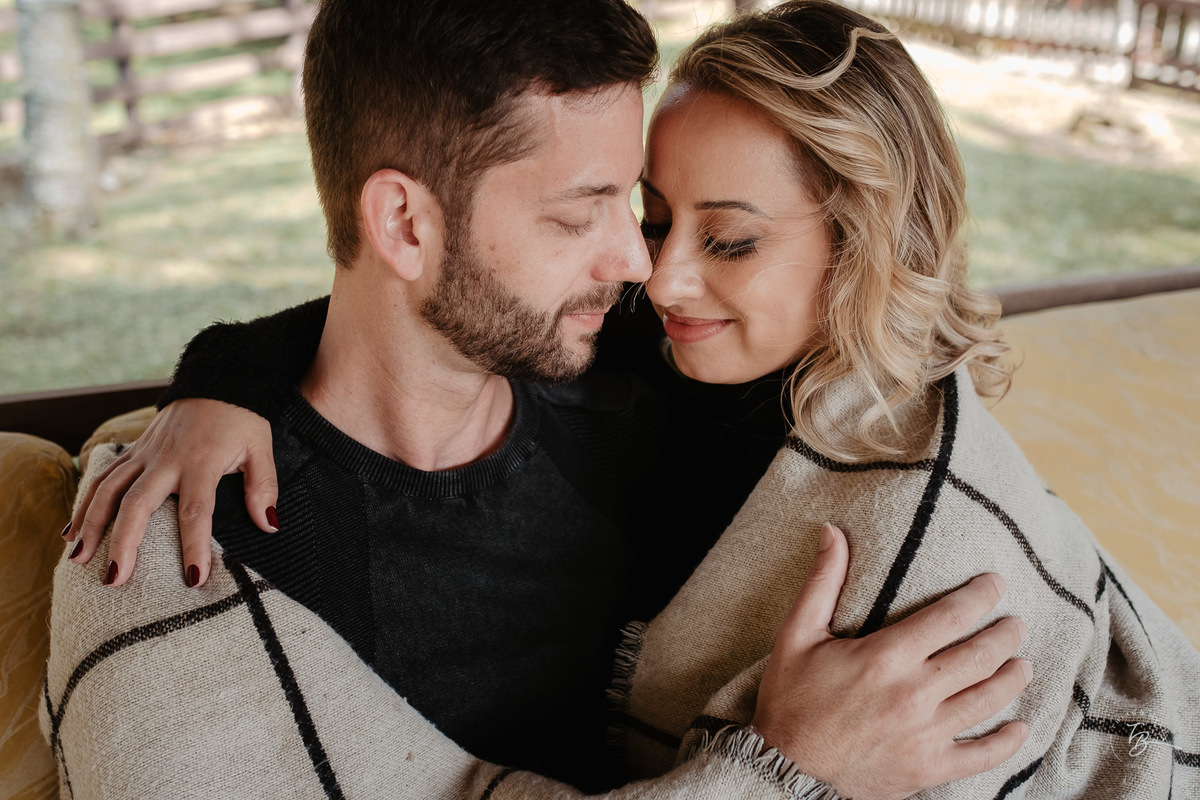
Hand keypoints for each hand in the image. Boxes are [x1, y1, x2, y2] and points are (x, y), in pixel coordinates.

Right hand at [63, 398, 277, 587]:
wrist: (218, 379)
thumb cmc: (242, 418)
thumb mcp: (261, 449)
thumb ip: (263, 487)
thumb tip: (268, 524)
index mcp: (201, 462)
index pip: (195, 512)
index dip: (194, 546)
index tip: (194, 579)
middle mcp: (166, 459)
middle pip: (137, 504)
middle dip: (124, 542)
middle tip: (114, 578)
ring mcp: (145, 454)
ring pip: (109, 490)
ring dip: (91, 525)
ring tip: (79, 559)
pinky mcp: (134, 450)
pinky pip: (103, 477)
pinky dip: (85, 503)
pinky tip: (73, 531)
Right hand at [751, 523, 1030, 799]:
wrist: (784, 770)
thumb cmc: (789, 699)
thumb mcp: (797, 634)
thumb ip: (822, 581)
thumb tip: (831, 530)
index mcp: (886, 657)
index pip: (951, 617)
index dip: (980, 596)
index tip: (996, 585)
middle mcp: (914, 694)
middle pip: (980, 656)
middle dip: (1005, 635)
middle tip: (1016, 624)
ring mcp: (926, 735)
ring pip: (988, 700)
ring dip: (1013, 678)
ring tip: (1023, 664)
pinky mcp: (928, 768)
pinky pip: (982, 755)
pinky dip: (1007, 742)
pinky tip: (1020, 727)